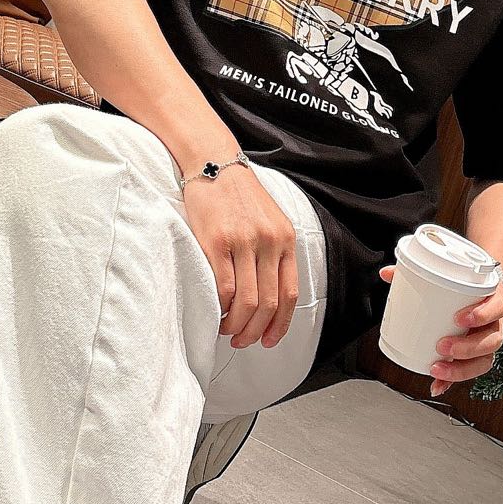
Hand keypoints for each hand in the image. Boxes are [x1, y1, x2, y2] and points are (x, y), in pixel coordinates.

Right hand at [182, 166, 302, 349]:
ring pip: (247, 300)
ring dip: (237, 324)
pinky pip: (224, 287)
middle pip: (268, 302)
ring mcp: (244, 241)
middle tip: (243, 340)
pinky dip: (221, 307)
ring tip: (227, 330)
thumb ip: (273, 253)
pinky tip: (216, 312)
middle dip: (256, 331)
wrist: (213, 163)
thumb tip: (267, 296)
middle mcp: (269, 241)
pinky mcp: (217, 241)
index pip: (289, 294)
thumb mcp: (268, 221)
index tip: (269, 340)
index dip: (280, 324)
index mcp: (286, 239)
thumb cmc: (238, 195)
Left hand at [378, 264, 502, 397]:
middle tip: (443, 345)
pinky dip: (452, 381)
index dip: (481, 315)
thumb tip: (386, 273)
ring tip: (438, 367)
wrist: (484, 288)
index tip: (459, 318)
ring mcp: (487, 340)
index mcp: (492, 299)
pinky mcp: (476, 355)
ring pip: (485, 360)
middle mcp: (494, 323)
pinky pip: (469, 372)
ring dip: (461, 367)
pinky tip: (437, 385)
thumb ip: (419, 272)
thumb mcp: (454, 274)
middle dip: (467, 347)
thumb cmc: (469, 284)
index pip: (497, 308)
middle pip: (491, 341)